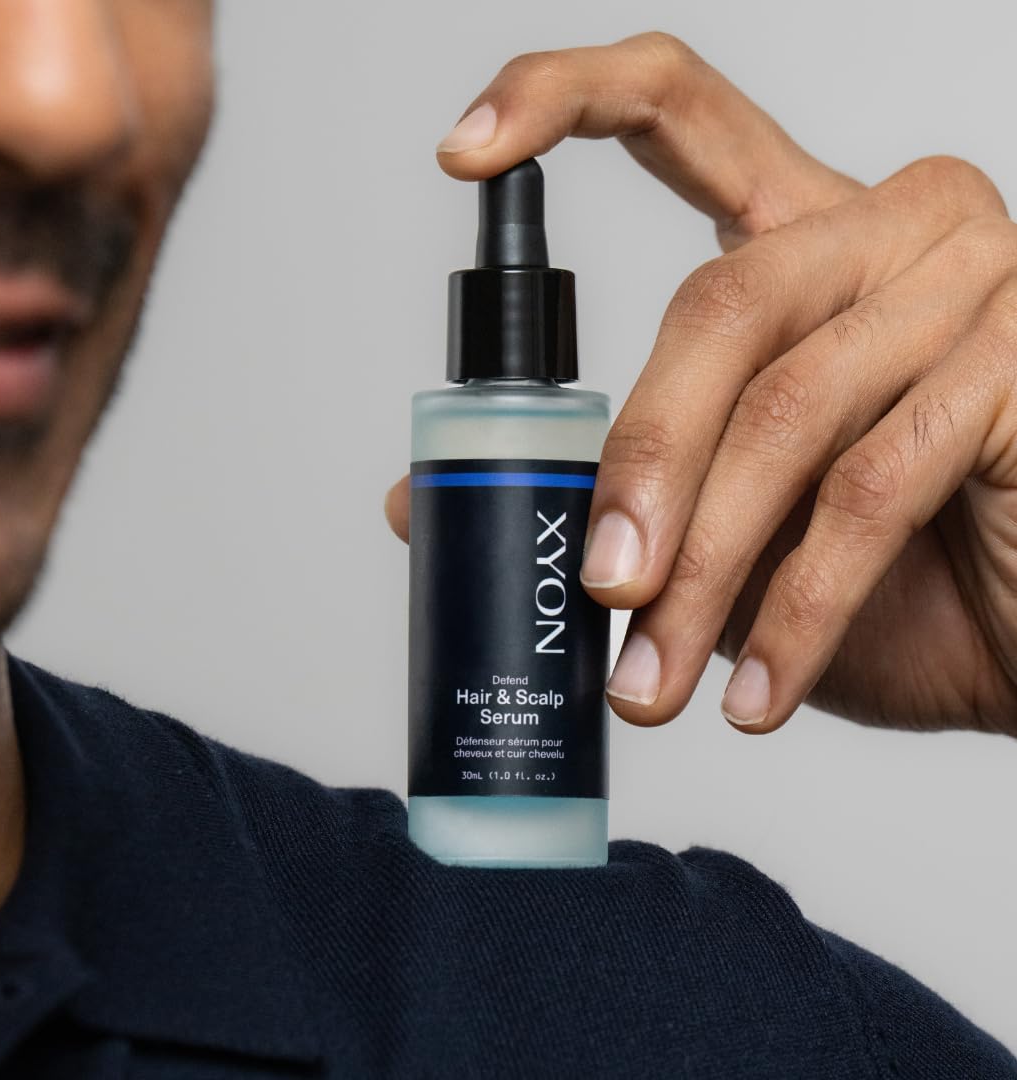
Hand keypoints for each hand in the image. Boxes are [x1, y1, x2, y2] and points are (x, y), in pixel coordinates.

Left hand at [385, 33, 1016, 737]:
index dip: (563, 103)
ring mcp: (971, 284)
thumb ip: (596, 499)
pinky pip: (872, 491)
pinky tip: (755, 691)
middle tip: (600, 590)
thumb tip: (418, 502)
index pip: (680, 114)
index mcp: (800, 242)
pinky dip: (795, 611)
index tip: (461, 150)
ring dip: (704, 571)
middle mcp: (884, 234)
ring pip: (787, 412)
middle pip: (718, 307)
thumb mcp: (721, 535)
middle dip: (640, 464)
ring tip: (654, 680)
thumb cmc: (893, 583)